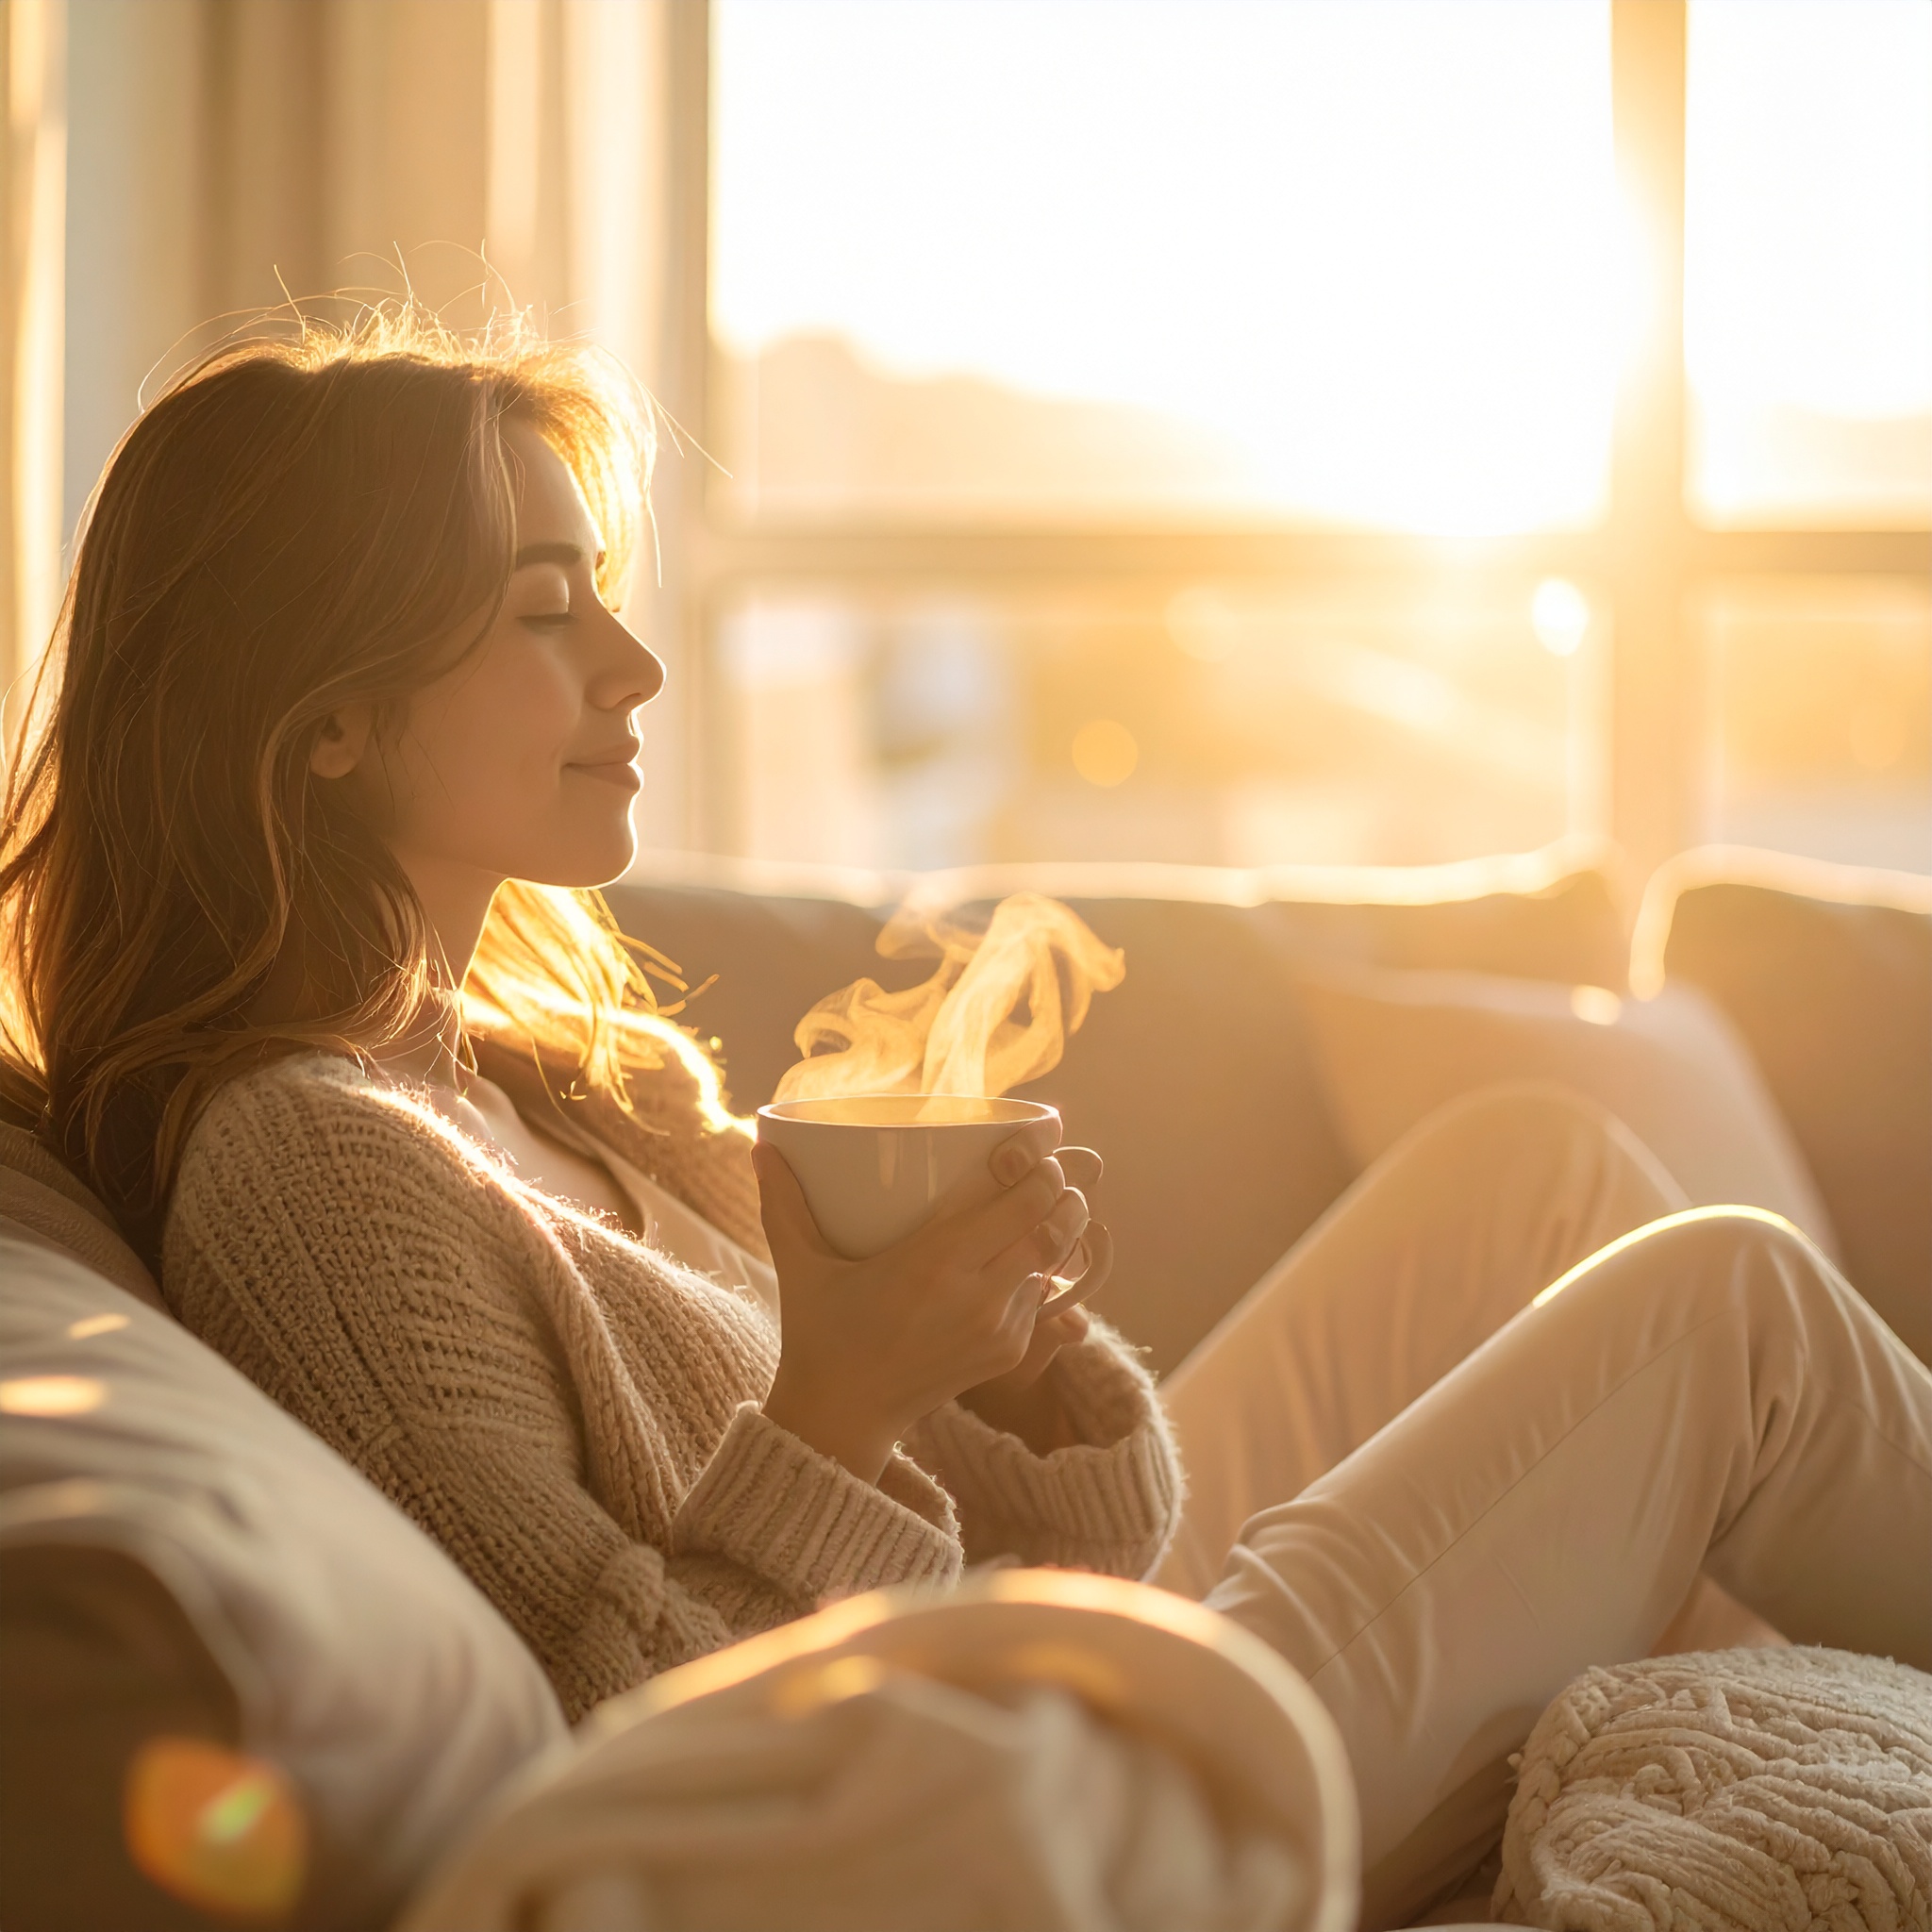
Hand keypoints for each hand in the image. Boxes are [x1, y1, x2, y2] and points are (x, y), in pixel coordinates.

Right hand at [755, 1117, 1092, 1482]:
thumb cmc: (819, 1335)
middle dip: (1059, 1185)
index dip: (1038, 1156)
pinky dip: (1041, 1267)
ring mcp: (997, 1327)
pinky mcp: (1008, 1352)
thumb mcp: (801, 1266)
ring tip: (1050, 1198)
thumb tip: (760, 1147)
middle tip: (1043, 1164)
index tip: (1038, 1131)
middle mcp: (974, 1293)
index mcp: (931, 1262)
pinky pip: (1041, 1295)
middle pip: (1051, 1220)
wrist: (842, 1418)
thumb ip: (784, 1202)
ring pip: (1056, 1258)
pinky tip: (1023, 1249)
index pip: (1017, 1195)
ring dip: (1060, 1223)